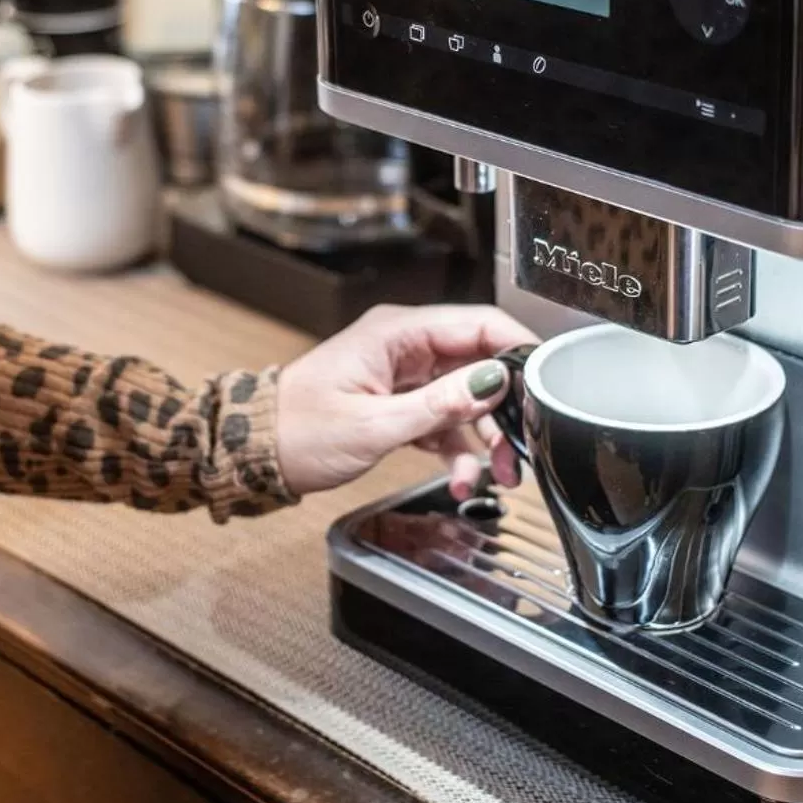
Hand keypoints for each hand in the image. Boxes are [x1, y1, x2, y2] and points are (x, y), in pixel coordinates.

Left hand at [273, 304, 535, 499]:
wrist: (255, 454)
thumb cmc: (296, 430)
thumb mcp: (373, 424)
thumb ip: (438, 406)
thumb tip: (490, 383)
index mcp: (397, 333)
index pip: (477, 324)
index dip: (518, 348)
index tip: (547, 378)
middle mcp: (405, 348)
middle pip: (479, 365)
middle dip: (505, 409)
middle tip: (525, 445)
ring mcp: (404, 376)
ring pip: (466, 399)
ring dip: (486, 439)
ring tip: (499, 476)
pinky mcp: (399, 405)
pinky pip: (445, 422)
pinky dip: (459, 450)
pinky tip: (464, 477)